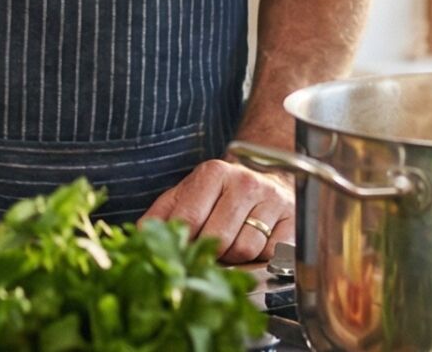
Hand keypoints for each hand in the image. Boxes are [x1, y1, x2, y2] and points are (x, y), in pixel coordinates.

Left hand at [141, 159, 293, 264]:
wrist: (267, 180)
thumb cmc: (220, 195)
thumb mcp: (185, 195)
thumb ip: (161, 215)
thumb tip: (139, 237)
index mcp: (213, 172)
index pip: (189, 219)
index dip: (182, 243)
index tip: (180, 253)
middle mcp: (245, 181)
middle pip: (218, 238)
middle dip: (209, 254)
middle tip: (207, 254)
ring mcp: (272, 200)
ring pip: (245, 250)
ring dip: (234, 258)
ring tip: (232, 246)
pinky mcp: (293, 220)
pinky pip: (271, 255)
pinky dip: (260, 260)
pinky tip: (255, 245)